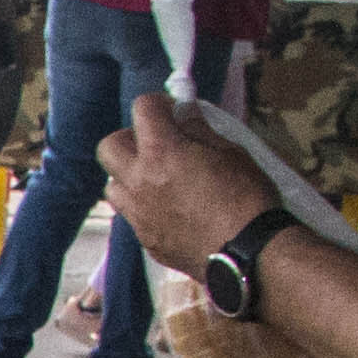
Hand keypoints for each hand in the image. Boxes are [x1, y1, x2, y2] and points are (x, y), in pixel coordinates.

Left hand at [99, 89, 269, 271]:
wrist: (248, 254)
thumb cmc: (247, 198)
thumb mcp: (232, 153)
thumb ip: (200, 131)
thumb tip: (185, 113)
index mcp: (162, 152)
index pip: (142, 108)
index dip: (159, 103)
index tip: (174, 111)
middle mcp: (139, 181)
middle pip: (109, 146)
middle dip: (130, 138)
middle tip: (159, 144)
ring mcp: (138, 213)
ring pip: (112, 184)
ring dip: (130, 175)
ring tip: (160, 178)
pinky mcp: (145, 239)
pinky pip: (131, 214)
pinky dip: (142, 204)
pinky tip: (170, 208)